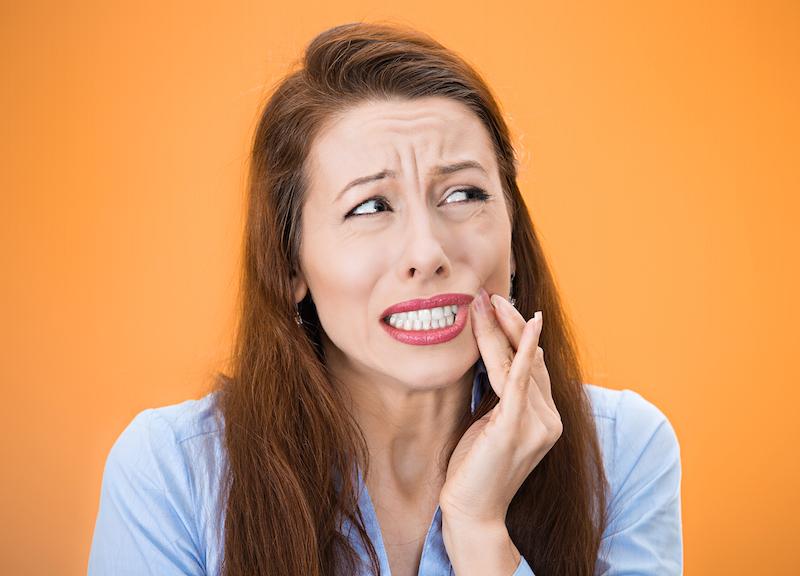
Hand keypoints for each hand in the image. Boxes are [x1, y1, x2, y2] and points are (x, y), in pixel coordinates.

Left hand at [439, 287, 561, 526]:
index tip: (498, 306)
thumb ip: (500, 397)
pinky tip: (526, 327)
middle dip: (509, 323)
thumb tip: (493, 363)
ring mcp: (537, 425)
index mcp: (545, 418)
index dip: (516, 334)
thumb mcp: (491, 424)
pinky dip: (522, 352)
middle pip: (529, 359)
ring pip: (518, 365)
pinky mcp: (517, 428)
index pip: (532, 365)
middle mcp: (548, 419)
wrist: (473, 512)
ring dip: (501, 329)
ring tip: (486, 301)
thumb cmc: (476, 469)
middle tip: (491, 294)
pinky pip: (519, 382)